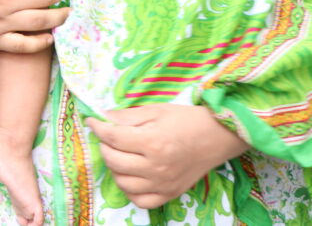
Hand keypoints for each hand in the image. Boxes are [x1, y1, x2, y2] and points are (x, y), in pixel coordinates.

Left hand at [85, 104, 248, 208]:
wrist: (217, 136)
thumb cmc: (186, 120)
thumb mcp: (156, 110)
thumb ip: (127, 116)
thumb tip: (102, 117)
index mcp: (153, 142)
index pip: (113, 138)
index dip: (98, 128)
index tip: (93, 122)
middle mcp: (157, 167)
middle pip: (114, 161)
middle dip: (104, 146)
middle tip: (108, 137)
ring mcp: (163, 184)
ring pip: (123, 183)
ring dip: (114, 168)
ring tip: (120, 155)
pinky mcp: (170, 194)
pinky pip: (140, 201)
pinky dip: (130, 190)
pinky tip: (131, 174)